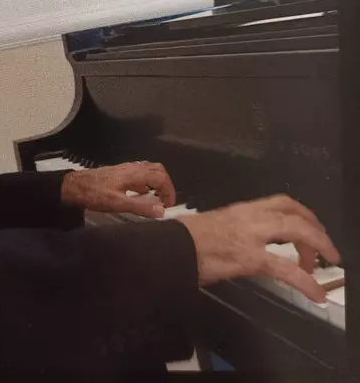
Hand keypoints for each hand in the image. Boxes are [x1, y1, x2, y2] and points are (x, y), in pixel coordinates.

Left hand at [60, 161, 175, 218]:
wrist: (74, 186)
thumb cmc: (95, 194)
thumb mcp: (118, 203)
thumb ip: (140, 206)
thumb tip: (162, 211)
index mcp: (135, 173)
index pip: (161, 177)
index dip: (169, 191)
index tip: (168, 206)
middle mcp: (133, 168)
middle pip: (157, 169)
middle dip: (165, 184)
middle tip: (164, 201)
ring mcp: (126, 169)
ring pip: (148, 170)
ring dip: (156, 183)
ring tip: (155, 199)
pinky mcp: (120, 173)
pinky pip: (139, 173)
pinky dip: (146, 182)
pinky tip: (140, 195)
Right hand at [177, 195, 340, 302]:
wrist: (170, 248)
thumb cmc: (185, 240)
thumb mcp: (214, 227)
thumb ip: (236, 231)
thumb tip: (248, 244)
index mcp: (240, 210)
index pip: (280, 202)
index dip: (303, 213)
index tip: (311, 226)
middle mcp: (248, 218)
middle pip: (294, 214)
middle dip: (317, 231)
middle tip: (326, 250)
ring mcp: (250, 236)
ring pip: (295, 231)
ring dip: (317, 247)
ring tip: (324, 266)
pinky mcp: (248, 258)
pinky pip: (285, 268)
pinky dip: (306, 281)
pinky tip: (315, 293)